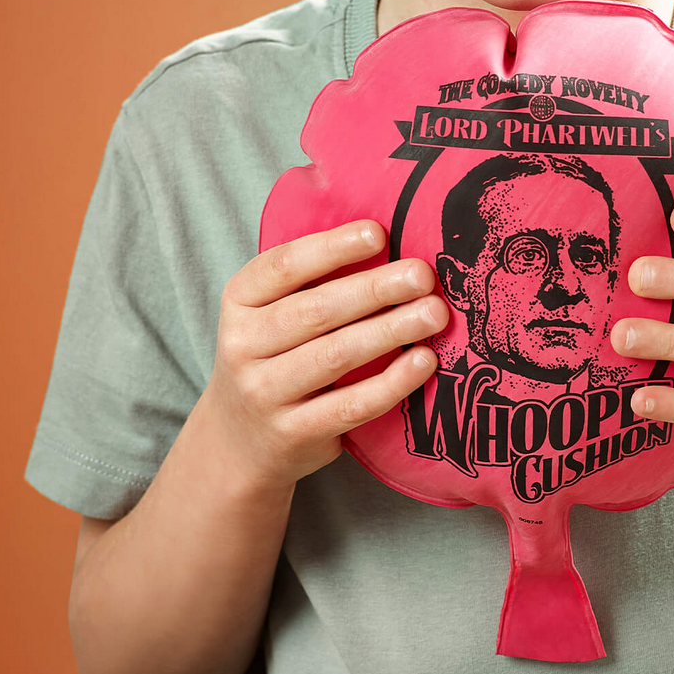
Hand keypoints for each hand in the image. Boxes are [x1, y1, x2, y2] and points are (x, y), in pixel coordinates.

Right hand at [201, 220, 447, 493]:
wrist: (241, 441)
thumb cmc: (274, 358)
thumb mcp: (271, 313)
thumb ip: (314, 283)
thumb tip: (390, 246)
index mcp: (239, 301)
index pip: (283, 266)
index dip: (331, 248)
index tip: (378, 233)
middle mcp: (242, 345)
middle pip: (316, 310)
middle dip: (375, 289)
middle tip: (422, 276)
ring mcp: (264, 393)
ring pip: (336, 356)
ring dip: (391, 330)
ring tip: (434, 314)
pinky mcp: (293, 433)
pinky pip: (350, 405)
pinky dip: (391, 383)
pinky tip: (423, 361)